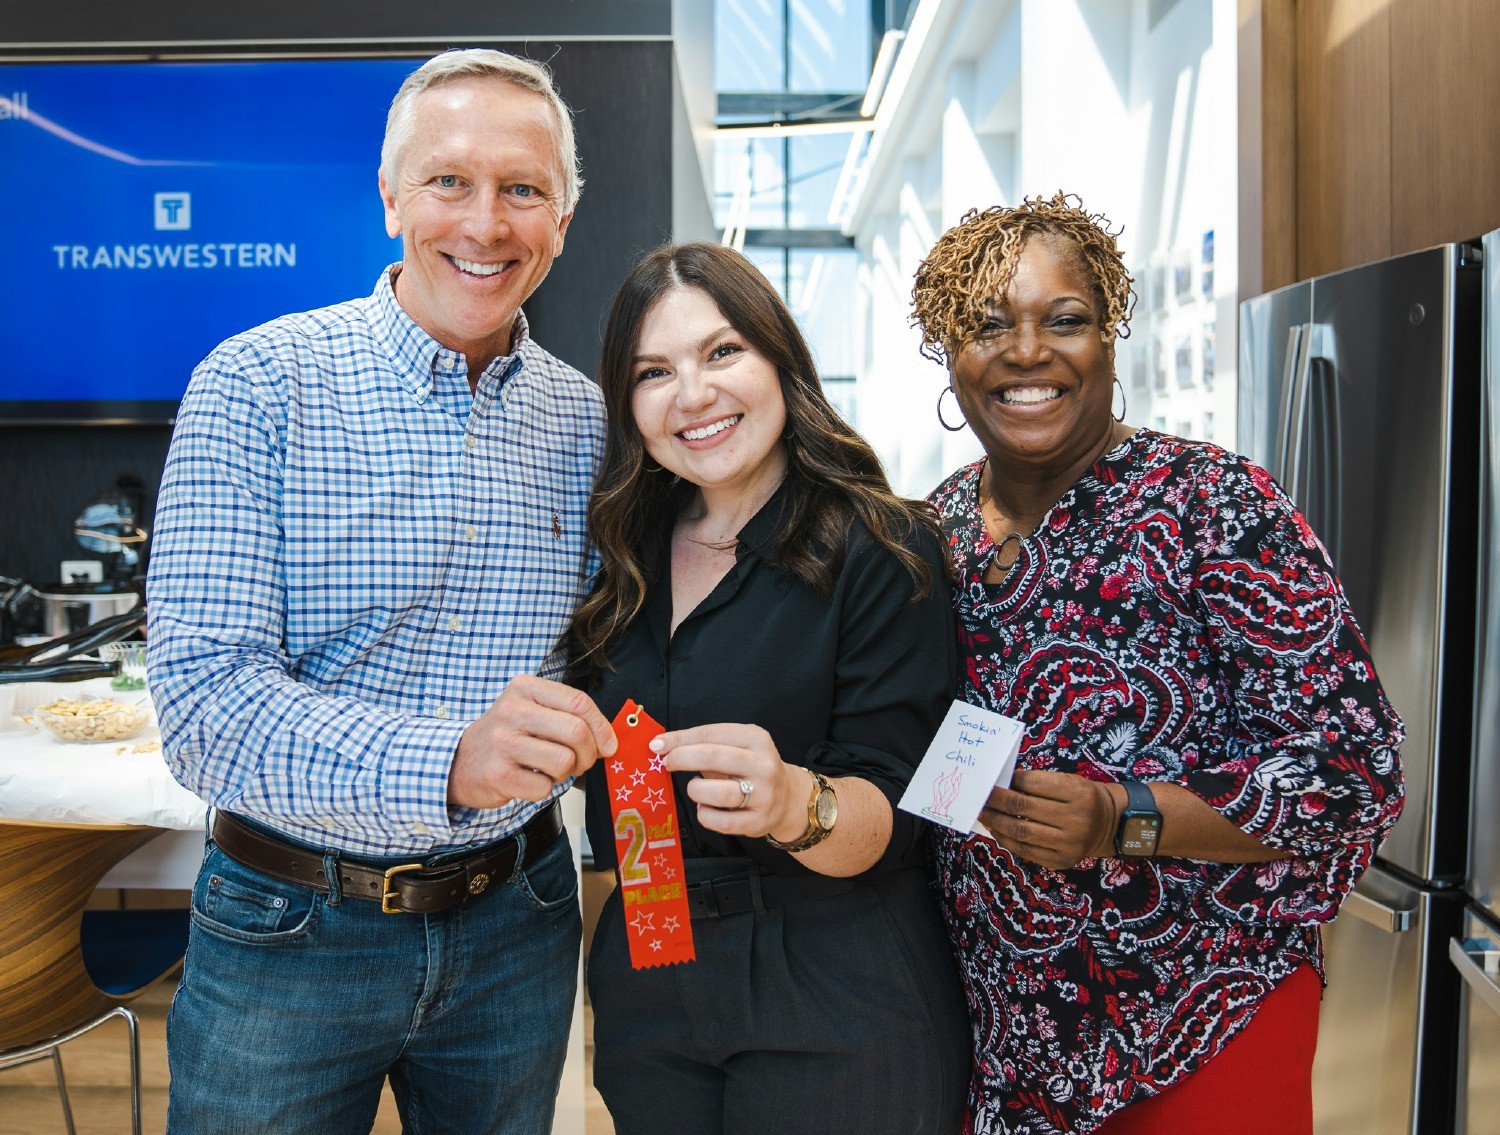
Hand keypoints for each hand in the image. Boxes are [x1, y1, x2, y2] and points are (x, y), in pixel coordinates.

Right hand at [448, 675, 616, 808]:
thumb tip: (609, 741)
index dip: (602, 727)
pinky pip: (545, 787)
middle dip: (589, 754)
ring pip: (564, 761)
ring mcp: (503, 742)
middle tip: (582, 761)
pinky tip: (531, 779)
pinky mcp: (498, 774)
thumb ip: (569, 716)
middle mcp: (512, 711)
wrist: (458, 761)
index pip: (579, 702)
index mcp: (525, 688)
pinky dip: (545, 788)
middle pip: (576, 732)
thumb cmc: (505, 735)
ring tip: (553, 769)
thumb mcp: (531, 710)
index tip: (608, 744)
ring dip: (567, 773)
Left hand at [653, 723, 808, 841]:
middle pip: (714, 757)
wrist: (787, 798)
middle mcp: (763, 765)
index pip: (711, 734)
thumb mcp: (736, 747)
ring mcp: (764, 795)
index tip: (657, 745)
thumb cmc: (750, 769)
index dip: (680, 739)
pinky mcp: (758, 821)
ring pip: (718, 792)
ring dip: (697, 790)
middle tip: (667, 763)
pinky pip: (721, 821)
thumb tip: (662, 746)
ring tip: (696, 789)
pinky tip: (706, 808)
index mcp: (756, 739)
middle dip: (682, 758)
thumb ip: (704, 745)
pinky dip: (705, 814)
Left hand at [979, 770, 1121, 870]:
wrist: (1109, 825)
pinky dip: (1006, 839)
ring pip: (1020, 831)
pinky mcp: (1061, 861)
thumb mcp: (1068, 781)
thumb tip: (1001, 784)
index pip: (1032, 783)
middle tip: (978, 795)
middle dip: (995, 800)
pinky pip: (1025, 850)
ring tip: (982, 812)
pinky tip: (996, 829)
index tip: (992, 780)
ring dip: (995, 821)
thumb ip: (1038, 782)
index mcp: (1078, 793)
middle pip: (1023, 807)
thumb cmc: (1082, 798)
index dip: (1008, 781)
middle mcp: (1076, 819)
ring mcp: (1069, 844)